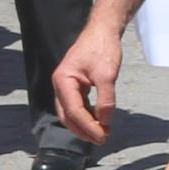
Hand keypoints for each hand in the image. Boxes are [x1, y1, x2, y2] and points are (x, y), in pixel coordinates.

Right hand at [52, 16, 124, 149]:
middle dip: (84, 130)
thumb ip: (106, 99)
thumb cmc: (102, 47)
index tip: (103, 136)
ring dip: (85, 125)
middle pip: (68, 116)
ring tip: (103, 133)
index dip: (88, 127)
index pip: (73, 111)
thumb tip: (105, 121)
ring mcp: (66, 85)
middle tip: (102, 139)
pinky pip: (77, 106)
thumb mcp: (107, 74)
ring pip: (71, 113)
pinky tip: (99, 121)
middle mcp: (60, 85)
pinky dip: (87, 116)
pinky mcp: (74, 85)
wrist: (102, 30)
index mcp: (63, 81)